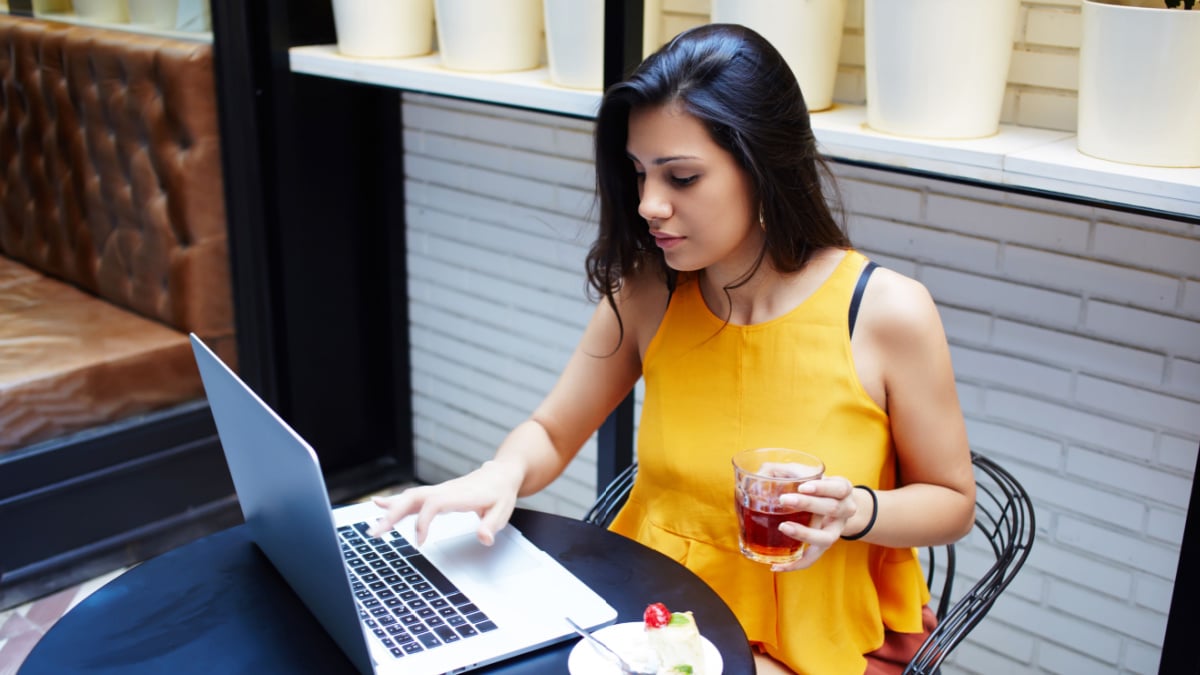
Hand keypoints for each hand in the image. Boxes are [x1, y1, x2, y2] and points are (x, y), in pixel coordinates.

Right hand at [366, 460, 523, 545]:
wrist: (500, 474)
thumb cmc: (500, 493)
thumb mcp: (503, 510)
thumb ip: (492, 525)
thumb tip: (484, 538)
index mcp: (459, 495)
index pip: (433, 504)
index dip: (423, 522)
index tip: (419, 541)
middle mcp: (444, 490)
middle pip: (413, 499)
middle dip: (393, 515)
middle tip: (376, 532)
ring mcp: (438, 491)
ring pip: (409, 497)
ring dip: (390, 510)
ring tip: (373, 524)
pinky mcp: (435, 494)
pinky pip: (412, 497)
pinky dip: (394, 501)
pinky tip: (379, 504)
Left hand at [769, 476, 858, 571]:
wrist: (835, 504)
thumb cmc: (816, 487)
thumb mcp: (809, 474)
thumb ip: (789, 471)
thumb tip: (763, 471)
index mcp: (843, 490)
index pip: (839, 488)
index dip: (822, 487)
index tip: (802, 486)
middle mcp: (845, 511)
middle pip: (833, 509)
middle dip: (809, 504)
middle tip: (784, 499)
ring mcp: (835, 531)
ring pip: (826, 537)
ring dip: (805, 533)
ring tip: (784, 527)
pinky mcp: (823, 546)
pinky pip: (813, 558)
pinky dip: (795, 564)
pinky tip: (776, 565)